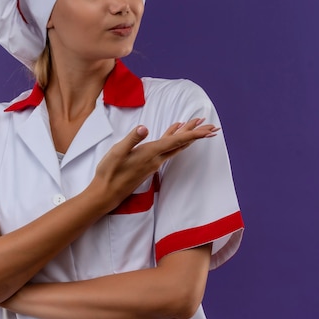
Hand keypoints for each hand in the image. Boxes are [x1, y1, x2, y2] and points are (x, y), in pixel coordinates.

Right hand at [93, 117, 218, 205]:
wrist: (106, 193)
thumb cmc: (109, 172)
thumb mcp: (117, 152)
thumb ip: (132, 139)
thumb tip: (144, 128)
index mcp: (150, 152)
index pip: (176, 141)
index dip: (193, 134)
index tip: (209, 129)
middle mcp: (156, 158)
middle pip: (181, 143)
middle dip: (196, 133)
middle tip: (212, 125)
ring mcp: (153, 162)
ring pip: (175, 146)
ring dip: (186, 135)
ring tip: (196, 124)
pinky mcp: (148, 164)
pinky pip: (166, 149)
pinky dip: (173, 138)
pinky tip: (173, 134)